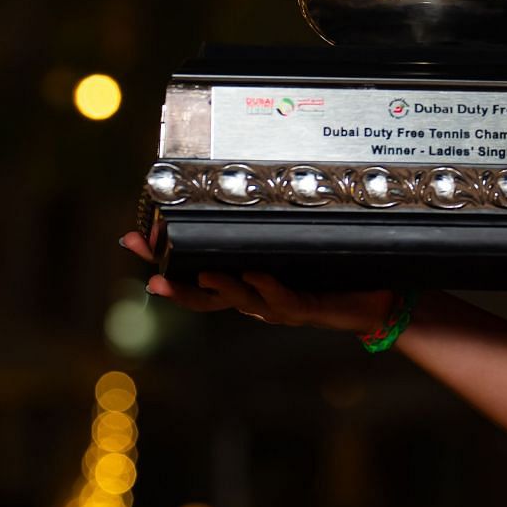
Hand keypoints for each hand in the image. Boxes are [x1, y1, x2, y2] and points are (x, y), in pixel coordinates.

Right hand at [118, 230, 393, 332]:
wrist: (372, 305)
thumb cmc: (331, 276)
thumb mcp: (294, 250)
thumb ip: (266, 232)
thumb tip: (240, 197)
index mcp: (248, 286)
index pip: (195, 276)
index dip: (163, 261)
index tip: (134, 240)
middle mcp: (256, 301)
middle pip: (206, 297)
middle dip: (175, 287)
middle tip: (149, 276)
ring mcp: (278, 308)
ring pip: (240, 302)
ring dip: (218, 289)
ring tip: (197, 275)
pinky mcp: (305, 309)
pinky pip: (282, 299)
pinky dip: (268, 288)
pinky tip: (254, 274)